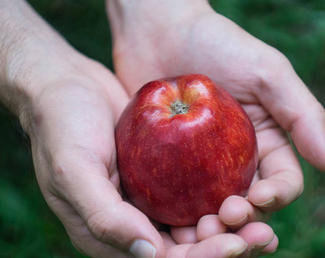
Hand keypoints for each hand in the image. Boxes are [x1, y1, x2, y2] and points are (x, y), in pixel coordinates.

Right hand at [21, 52, 267, 257]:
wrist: (65, 84)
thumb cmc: (61, 126)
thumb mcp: (73, 170)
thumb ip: (104, 216)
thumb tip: (150, 252)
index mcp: (107, 232)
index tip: (234, 244)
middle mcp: (130, 221)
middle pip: (184, 246)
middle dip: (223, 245)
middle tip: (262, 235)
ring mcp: (147, 196)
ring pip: (194, 221)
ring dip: (228, 224)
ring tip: (263, 218)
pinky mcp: (159, 172)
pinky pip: (192, 189)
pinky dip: (218, 193)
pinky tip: (246, 188)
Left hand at [108, 0, 324, 257]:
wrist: (161, 30)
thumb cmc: (217, 44)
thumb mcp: (267, 72)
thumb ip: (302, 114)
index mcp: (267, 142)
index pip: (282, 183)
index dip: (276, 198)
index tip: (256, 200)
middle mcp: (236, 159)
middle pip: (247, 205)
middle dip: (241, 221)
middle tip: (223, 220)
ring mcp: (200, 164)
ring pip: (210, 208)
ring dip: (209, 226)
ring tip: (196, 230)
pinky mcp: (167, 164)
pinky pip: (174, 195)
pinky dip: (175, 213)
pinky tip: (167, 221)